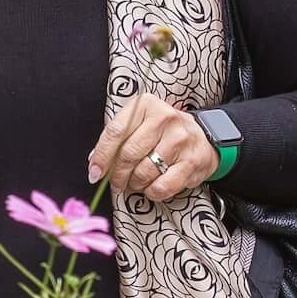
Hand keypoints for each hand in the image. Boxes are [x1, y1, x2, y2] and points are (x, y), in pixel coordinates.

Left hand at [88, 90, 218, 203]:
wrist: (202, 137)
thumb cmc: (162, 132)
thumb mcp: (139, 124)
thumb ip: (118, 138)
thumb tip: (96, 162)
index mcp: (146, 105)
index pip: (116, 132)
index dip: (101, 156)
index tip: (94, 173)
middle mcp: (165, 118)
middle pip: (128, 154)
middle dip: (117, 175)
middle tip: (116, 183)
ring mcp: (180, 140)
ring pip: (143, 173)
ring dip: (134, 184)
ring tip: (134, 183)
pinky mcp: (191, 162)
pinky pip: (162, 186)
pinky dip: (151, 192)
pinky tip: (151, 187)